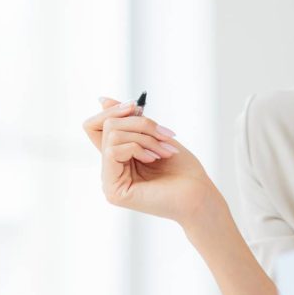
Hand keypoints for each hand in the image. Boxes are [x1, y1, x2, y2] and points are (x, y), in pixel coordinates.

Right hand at [83, 96, 215, 224]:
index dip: (112, 110)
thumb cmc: (183, 169)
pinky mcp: (113, 190)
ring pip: (112, 135)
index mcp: (119, 157)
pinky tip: (154, 159)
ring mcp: (109, 181)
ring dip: (145, 137)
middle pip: (107, 126)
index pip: (95, 127)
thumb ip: (130, 121)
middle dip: (140, 123)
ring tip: (165, 151)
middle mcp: (110, 169)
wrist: (199, 194)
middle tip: (165, 134)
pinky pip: (113, 151)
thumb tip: (102, 100)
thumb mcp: (155, 136)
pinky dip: (138, 148)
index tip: (136, 105)